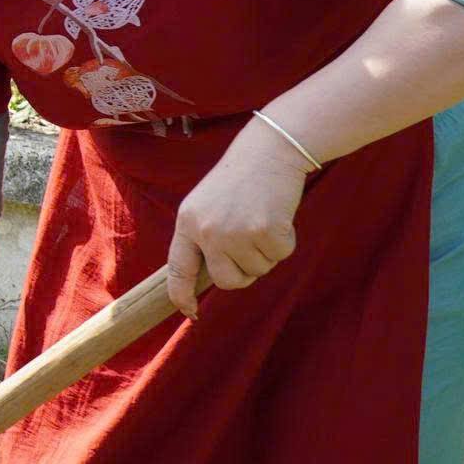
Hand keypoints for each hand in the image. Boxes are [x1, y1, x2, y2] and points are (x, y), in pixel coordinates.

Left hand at [166, 124, 310, 315]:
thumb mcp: (206, 205)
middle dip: (243, 271)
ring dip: (266, 252)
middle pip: (227, 281)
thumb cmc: (239, 180)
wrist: (268, 152)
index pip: (178, 269)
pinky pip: (280, 256)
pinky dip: (284, 241)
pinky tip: (277, 216)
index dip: (181, 294)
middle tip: (249, 242)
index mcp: (187, 223)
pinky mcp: (266, 231)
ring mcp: (236, 232)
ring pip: (258, 270)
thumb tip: (213, 276)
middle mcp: (208, 231)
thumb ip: (204, 238)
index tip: (189, 311)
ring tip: (261, 218)